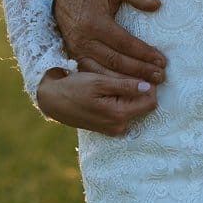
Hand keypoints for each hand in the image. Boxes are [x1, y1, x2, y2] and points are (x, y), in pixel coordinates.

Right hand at [36, 68, 157, 135]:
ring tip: (112, 84)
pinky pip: (123, 113)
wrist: (52, 101)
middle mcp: (120, 126)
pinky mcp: (108, 128)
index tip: (140, 73)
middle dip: (139, 91)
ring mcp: (114, 129)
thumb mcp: (99, 82)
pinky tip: (107, 93)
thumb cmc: (73, 88)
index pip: (150, 102)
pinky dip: (120, 102)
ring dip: (129, 96)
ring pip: (133, 109)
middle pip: (143, 106)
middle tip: (123, 77)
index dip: (149, 86)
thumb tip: (148, 86)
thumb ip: (125, 85)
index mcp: (119, 115)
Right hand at [53, 0, 165, 84]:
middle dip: (140, 71)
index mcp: (95, 22)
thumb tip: (156, 5)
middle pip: (116, 61)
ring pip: (105, 72)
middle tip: (160, 77)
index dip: (144, 53)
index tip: (161, 60)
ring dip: (128, 82)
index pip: (124, 42)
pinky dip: (112, 84)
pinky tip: (129, 89)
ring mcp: (79, 52)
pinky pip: (95, 75)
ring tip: (149, 86)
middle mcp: (85, 40)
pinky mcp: (76, 59)